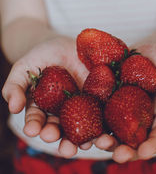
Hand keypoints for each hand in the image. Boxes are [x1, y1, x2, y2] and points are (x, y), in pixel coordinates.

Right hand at [2, 35, 95, 156]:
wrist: (65, 43)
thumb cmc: (41, 54)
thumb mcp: (24, 67)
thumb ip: (15, 85)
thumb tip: (13, 107)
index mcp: (42, 108)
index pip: (37, 121)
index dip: (35, 126)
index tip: (33, 130)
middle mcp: (61, 112)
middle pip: (61, 130)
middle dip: (63, 141)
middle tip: (65, 148)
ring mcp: (81, 106)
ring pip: (83, 128)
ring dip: (86, 140)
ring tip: (88, 145)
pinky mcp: (97, 99)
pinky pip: (101, 114)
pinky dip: (104, 126)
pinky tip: (106, 134)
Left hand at [93, 42, 155, 162]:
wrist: (144, 51)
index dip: (153, 144)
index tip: (144, 152)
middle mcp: (140, 115)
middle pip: (134, 139)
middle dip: (127, 150)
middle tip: (118, 155)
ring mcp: (123, 109)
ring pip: (115, 130)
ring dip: (107, 141)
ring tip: (99, 142)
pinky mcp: (108, 99)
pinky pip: (100, 112)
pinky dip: (92, 121)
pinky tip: (83, 124)